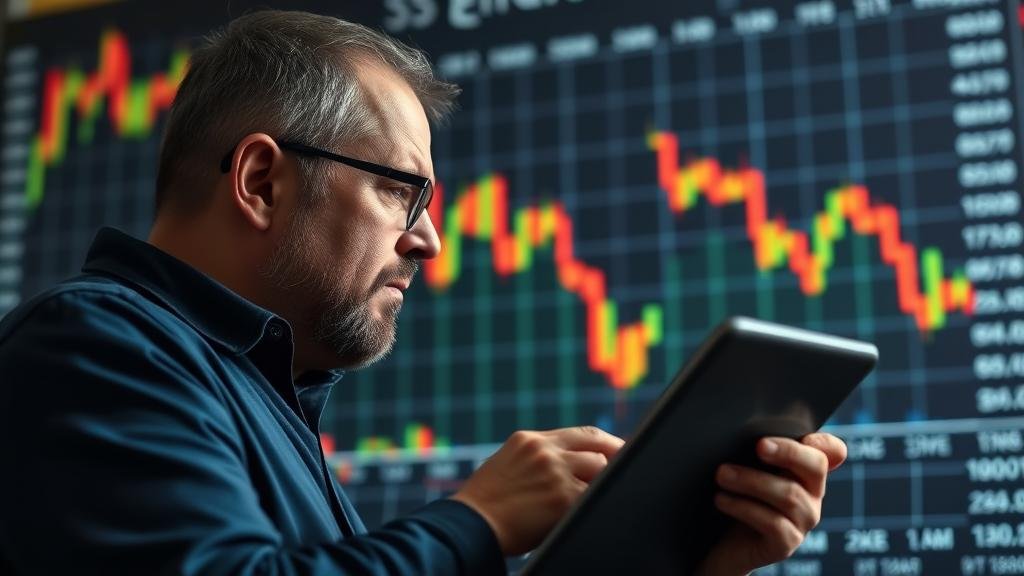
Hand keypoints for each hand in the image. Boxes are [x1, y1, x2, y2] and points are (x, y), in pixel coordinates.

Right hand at [450, 426, 623, 554]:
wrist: (469, 525)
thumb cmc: (486, 505)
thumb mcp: (508, 465)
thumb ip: (538, 459)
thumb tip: (573, 465)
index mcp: (530, 440)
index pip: (581, 433)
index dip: (606, 442)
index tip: (619, 450)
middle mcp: (544, 450)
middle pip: (596, 446)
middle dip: (613, 458)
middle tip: (626, 470)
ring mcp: (555, 471)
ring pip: (598, 468)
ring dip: (599, 483)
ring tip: (598, 496)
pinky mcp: (563, 497)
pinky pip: (592, 495)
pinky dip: (595, 502)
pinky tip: (592, 508)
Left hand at [697, 432, 846, 575]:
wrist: (720, 545)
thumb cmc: (733, 498)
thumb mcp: (746, 468)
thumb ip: (757, 451)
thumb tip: (747, 429)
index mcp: (805, 471)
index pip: (833, 452)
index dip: (826, 442)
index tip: (804, 436)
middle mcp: (811, 495)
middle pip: (816, 467)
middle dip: (788, 452)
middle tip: (759, 446)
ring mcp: (802, 522)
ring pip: (789, 495)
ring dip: (751, 480)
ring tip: (722, 474)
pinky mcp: (786, 544)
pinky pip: (772, 523)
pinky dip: (743, 507)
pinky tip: (721, 500)